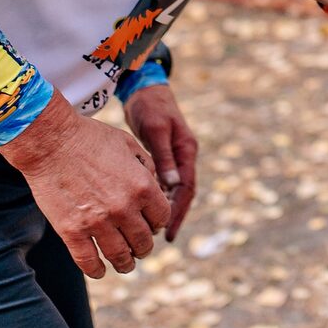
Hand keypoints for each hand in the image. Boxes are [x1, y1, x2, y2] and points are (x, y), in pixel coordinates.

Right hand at [0, 94, 170, 277]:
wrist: (51, 141)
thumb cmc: (90, 137)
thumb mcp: (129, 144)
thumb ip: (147, 166)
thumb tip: (156, 185)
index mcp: (143, 186)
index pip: (162, 218)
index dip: (157, 222)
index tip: (151, 225)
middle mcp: (124, 208)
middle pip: (143, 241)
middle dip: (143, 247)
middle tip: (139, 248)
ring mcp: (97, 222)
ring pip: (120, 256)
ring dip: (125, 264)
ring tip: (125, 264)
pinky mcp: (72, 232)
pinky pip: (88, 261)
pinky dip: (96, 270)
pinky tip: (99, 271)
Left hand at [124, 83, 198, 241]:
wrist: (145, 89)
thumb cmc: (151, 107)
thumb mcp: (157, 130)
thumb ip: (164, 157)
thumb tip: (171, 185)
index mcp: (186, 151)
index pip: (186, 188)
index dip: (179, 211)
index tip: (168, 231)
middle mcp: (182, 157)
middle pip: (181, 194)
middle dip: (172, 216)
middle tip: (160, 238)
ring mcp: (173, 157)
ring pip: (171, 190)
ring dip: (162, 208)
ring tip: (149, 229)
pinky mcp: (161, 156)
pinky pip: (160, 182)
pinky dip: (153, 197)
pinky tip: (141, 210)